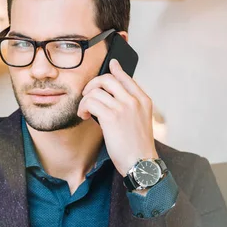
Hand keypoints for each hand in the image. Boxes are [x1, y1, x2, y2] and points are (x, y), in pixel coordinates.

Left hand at [78, 58, 157, 179]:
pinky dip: (83, 108)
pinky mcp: (111, 117)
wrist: (141, 163)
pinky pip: (90, 102)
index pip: (127, 78)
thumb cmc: (138, 147)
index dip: (117, 70)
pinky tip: (84, 116)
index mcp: (143, 101)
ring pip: (96, 90)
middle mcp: (134, 101)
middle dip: (93, 84)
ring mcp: (123, 107)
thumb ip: (130, 108)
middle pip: (108, 79)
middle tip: (86, 95)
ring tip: (84, 111)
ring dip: (85, 100)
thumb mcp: (140, 122)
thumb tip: (109, 100)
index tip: (111, 63)